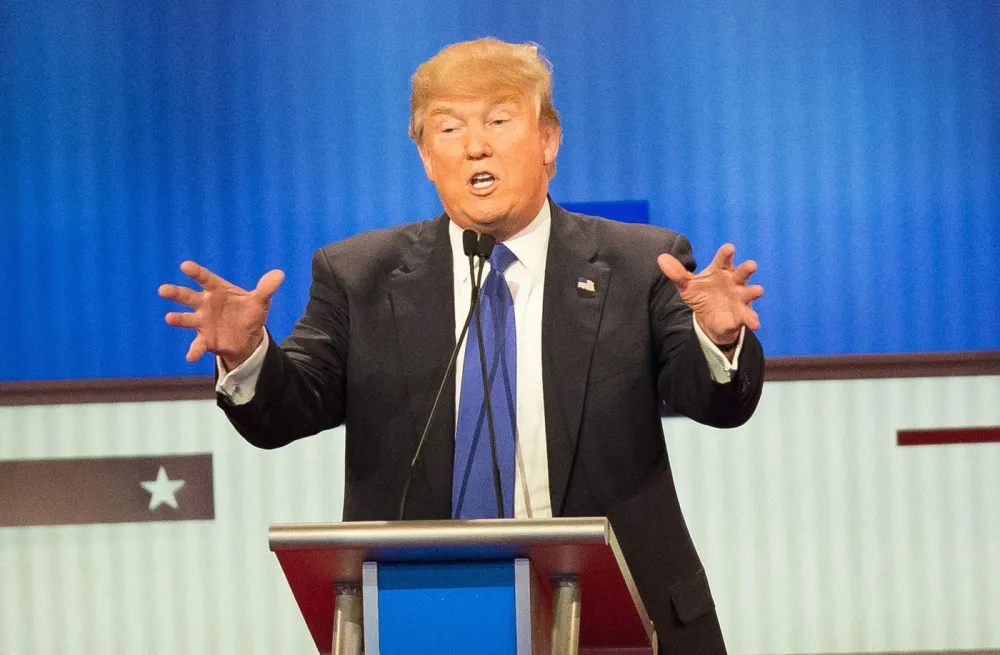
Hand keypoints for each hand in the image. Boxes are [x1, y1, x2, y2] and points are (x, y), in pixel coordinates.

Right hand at [158, 261, 283, 368]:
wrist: (247, 336)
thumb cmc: (248, 312)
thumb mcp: (260, 301)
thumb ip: (266, 288)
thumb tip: (279, 275)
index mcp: (217, 290)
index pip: (205, 279)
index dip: (196, 273)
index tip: (185, 266)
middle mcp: (205, 304)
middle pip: (188, 297)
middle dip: (176, 293)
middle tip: (163, 290)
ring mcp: (203, 322)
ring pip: (187, 319)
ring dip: (178, 319)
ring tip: (169, 318)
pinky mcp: (205, 339)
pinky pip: (198, 344)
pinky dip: (194, 350)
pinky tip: (190, 357)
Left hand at [657, 243, 762, 345]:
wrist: (709, 317)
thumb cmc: (702, 294)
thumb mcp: (687, 285)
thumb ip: (677, 273)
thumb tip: (661, 258)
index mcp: (721, 270)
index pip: (724, 259)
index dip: (726, 253)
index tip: (729, 248)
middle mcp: (734, 281)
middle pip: (742, 272)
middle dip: (747, 268)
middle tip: (751, 265)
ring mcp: (740, 297)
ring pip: (750, 291)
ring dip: (754, 291)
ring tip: (757, 290)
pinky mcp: (742, 313)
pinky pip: (749, 316)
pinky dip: (753, 319)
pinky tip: (754, 324)